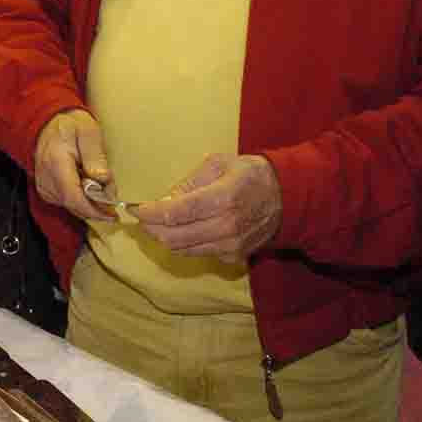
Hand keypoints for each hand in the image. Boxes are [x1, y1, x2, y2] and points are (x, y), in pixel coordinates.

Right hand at [32, 110, 115, 221]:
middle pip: (74, 205)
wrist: (48, 124)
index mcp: (56, 163)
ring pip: (71, 207)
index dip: (94, 210)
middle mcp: (46, 178)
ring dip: (90, 203)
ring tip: (101, 187)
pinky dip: (81, 201)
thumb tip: (103, 181)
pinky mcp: (45, 190)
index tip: (113, 214)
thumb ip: (96, 156)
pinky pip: (66, 203)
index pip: (73, 197)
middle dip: (97, 207)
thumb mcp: (89, 133)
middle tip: (112, 195)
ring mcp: (44, 186)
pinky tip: (88, 188)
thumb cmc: (70, 125)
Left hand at [135, 154, 281, 261]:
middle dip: (151, 227)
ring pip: (182, 249)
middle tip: (142, 216)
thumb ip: (189, 182)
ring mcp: (231, 245)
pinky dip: (184, 243)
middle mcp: (227, 226)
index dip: (149, 213)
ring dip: (164, 237)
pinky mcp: (234, 257)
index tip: (134, 208)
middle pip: (174, 236)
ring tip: (158, 222)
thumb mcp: (219, 164)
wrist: (288, 198)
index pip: (176, 213)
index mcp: (223, 198)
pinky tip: (184, 229)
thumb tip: (164, 200)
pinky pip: (197, 253)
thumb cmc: (250, 174)